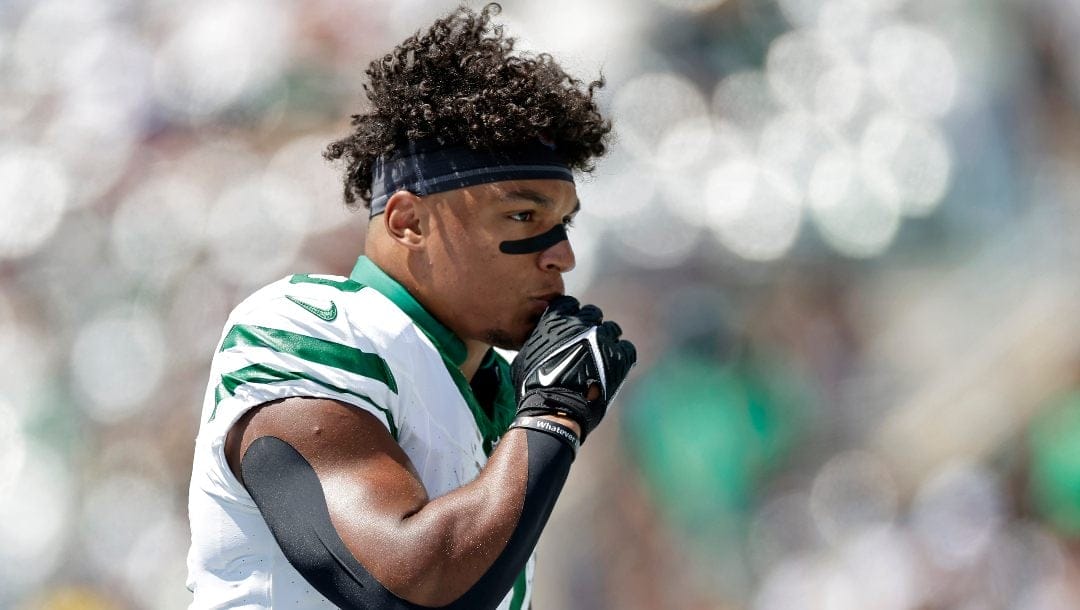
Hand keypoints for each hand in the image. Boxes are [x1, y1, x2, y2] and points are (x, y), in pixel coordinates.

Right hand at [511, 295, 636, 441]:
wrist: (556, 408)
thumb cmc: (533, 387)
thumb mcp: (524, 357)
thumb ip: (537, 341)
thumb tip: (538, 341)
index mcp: (557, 319)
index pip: (569, 304)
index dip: (570, 316)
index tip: (569, 328)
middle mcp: (582, 323)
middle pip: (592, 313)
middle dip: (590, 326)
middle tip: (587, 344)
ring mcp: (603, 338)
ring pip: (612, 329)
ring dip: (606, 341)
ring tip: (601, 358)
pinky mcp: (620, 356)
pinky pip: (627, 348)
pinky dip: (621, 356)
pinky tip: (614, 367)